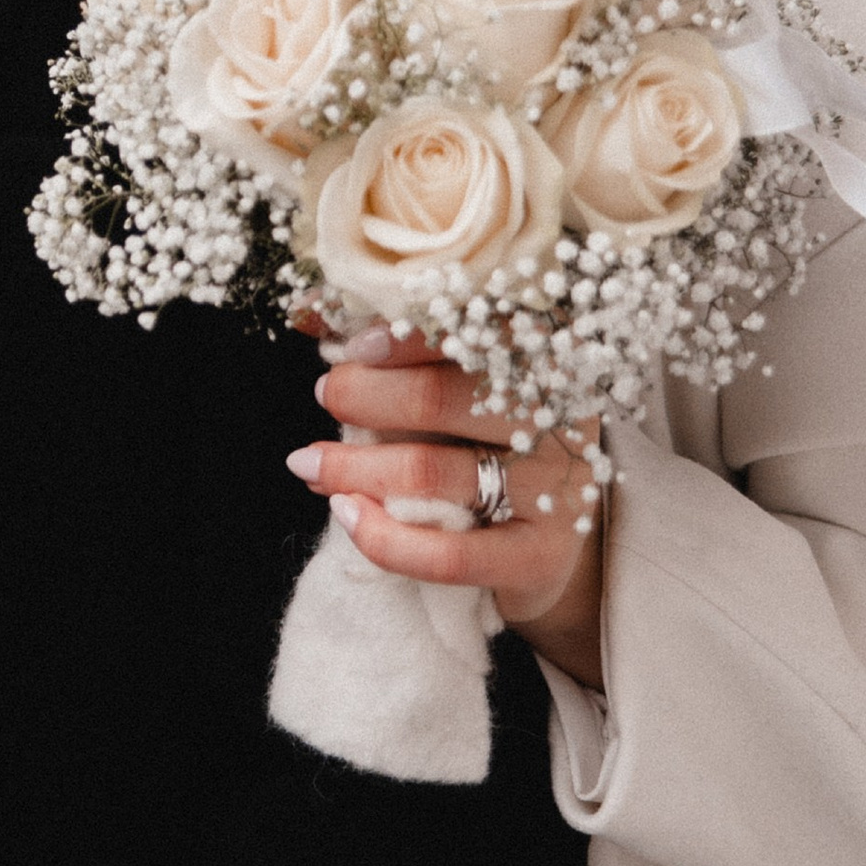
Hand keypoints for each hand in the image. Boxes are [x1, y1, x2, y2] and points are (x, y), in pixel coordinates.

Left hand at [292, 332, 607, 691]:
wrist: (546, 530)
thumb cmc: (487, 435)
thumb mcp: (458, 379)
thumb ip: (396, 345)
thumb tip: (307, 312)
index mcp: (544, 353)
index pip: (469, 328)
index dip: (402, 336)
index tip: (354, 346)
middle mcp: (558, 415)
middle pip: (436, 396)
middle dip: (361, 395)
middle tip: (326, 393)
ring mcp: (553, 488)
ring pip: (427, 472)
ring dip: (350, 467)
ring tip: (310, 463)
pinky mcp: (540, 554)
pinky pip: (447, 554)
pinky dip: (382, 537)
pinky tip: (345, 513)